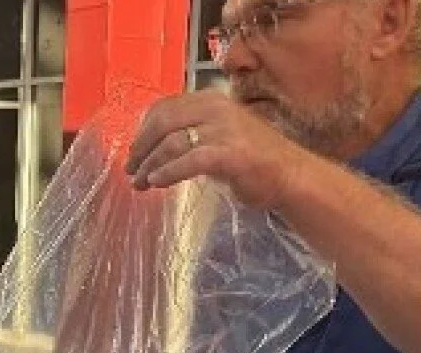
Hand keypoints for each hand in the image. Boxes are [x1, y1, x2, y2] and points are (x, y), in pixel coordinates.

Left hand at [125, 92, 311, 209]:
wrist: (290, 174)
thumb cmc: (252, 159)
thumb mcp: (218, 135)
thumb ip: (190, 133)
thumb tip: (152, 147)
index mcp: (210, 100)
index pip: (163, 108)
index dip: (142, 130)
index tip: (133, 152)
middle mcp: (215, 108)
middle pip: (161, 122)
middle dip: (140, 148)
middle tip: (130, 170)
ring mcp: (223, 129)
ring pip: (171, 143)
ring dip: (149, 165)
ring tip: (139, 183)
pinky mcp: (229, 153)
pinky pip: (189, 160)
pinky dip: (167, 172)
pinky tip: (156, 182)